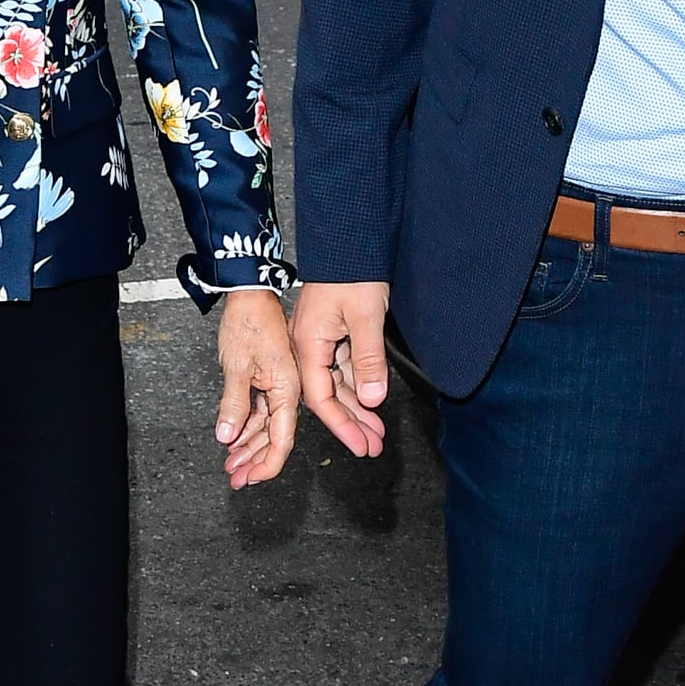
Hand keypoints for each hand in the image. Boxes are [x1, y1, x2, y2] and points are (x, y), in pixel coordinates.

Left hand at [214, 287, 300, 488]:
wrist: (250, 296)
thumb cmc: (249, 322)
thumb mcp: (236, 365)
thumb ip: (234, 403)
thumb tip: (228, 433)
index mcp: (287, 389)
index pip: (281, 440)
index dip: (267, 464)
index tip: (251, 478)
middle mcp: (287, 391)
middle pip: (275, 438)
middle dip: (254, 462)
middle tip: (236, 478)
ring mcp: (278, 386)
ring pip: (266, 427)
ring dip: (248, 447)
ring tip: (231, 464)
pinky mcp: (269, 380)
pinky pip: (260, 411)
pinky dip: (247, 427)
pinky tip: (234, 438)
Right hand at [292, 281, 389, 458]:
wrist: (348, 240)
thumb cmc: (351, 271)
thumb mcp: (366, 318)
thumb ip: (368, 361)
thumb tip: (372, 398)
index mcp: (307, 344)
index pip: (321, 397)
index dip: (341, 424)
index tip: (359, 444)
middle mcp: (308, 345)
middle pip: (327, 394)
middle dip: (351, 422)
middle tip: (372, 445)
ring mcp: (319, 338)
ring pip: (337, 382)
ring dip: (357, 405)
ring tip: (376, 429)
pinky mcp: (331, 331)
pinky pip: (342, 366)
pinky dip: (358, 383)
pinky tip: (371, 398)